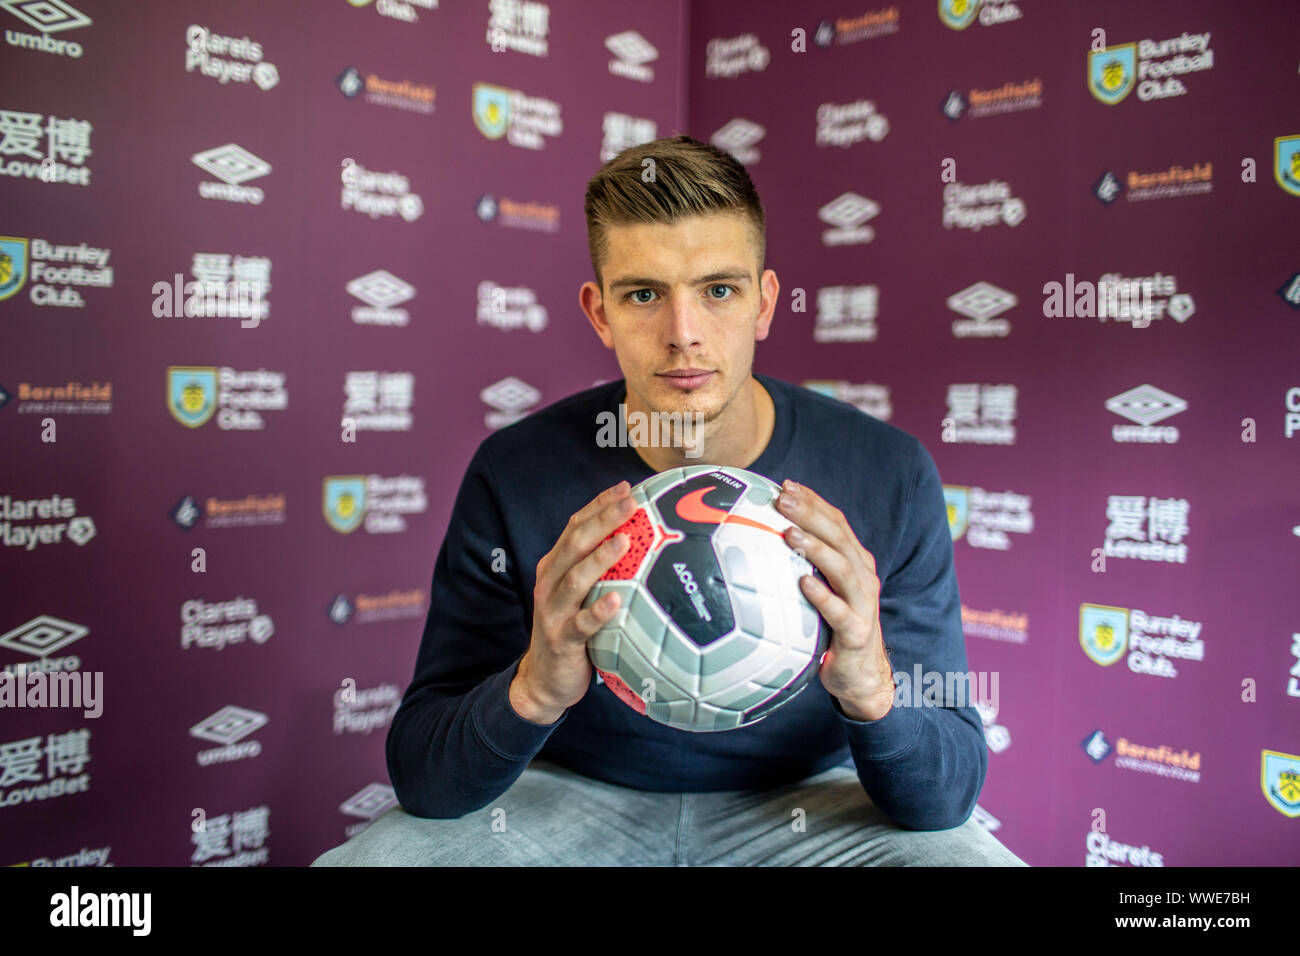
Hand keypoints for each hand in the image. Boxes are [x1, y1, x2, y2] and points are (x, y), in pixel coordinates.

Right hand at [510, 481, 633, 723]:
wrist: (543, 680)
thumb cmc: (572, 631)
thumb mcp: (580, 596)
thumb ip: (599, 572)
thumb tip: (641, 545)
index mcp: (554, 568)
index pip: (575, 527)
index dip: (598, 506)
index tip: (625, 488)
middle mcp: (549, 583)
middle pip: (574, 544)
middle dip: (602, 520)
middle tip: (630, 502)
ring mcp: (552, 612)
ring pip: (575, 579)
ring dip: (600, 559)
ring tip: (625, 541)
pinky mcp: (561, 640)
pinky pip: (580, 624)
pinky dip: (598, 611)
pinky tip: (616, 601)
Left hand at [776, 479, 894, 721]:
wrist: (861, 676)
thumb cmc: (833, 629)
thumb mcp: (821, 593)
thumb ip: (802, 568)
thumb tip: (757, 545)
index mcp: (855, 562)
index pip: (836, 522)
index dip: (813, 501)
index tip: (785, 484)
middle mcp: (863, 577)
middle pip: (839, 537)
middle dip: (811, 514)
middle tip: (782, 499)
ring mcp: (863, 604)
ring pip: (843, 569)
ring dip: (816, 548)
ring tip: (790, 533)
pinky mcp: (857, 632)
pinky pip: (840, 612)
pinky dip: (823, 596)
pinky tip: (803, 583)